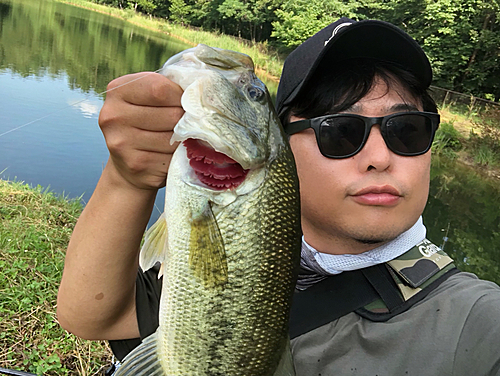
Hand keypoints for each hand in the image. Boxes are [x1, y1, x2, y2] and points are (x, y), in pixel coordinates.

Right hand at [98, 72, 183, 190]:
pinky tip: (171, 156)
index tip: (187, 102)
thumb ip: (167, 89)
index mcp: (117, 91)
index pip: (160, 89)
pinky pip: (171, 158)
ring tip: (178, 140)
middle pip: (171, 115)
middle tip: (185, 124)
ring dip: (184, 140)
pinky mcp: (135, 165)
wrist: (127, 165)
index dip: (182, 96)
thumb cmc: (146, 123)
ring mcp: (121, 143)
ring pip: (174, 138)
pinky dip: (178, 157)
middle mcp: (113, 116)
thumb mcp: (149, 98)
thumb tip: (200, 92)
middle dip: (186, 120)